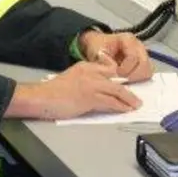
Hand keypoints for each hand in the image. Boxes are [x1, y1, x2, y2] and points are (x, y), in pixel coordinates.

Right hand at [6, 59, 139, 120]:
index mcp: (85, 66)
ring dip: (129, 99)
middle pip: (116, 80)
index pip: (109, 69)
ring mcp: (91, 85)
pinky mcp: (90, 97)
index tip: (127, 86)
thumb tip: (99, 91)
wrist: (41, 98)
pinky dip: (121, 106)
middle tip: (136, 98)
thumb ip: (86, 80)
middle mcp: (90, 72)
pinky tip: (126, 110)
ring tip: (135, 105)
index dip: (120, 78)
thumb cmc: (52, 92)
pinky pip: (111, 102)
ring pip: (117, 91)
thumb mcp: (72, 78)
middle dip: (129, 90)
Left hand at [78, 30, 152, 81]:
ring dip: (137, 79)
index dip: (125, 69)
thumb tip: (114, 75)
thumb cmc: (98, 46)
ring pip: (148, 72)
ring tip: (125, 81)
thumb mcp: (96, 51)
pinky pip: (146, 75)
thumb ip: (104, 62)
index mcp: (128, 40)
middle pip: (145, 65)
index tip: (116, 74)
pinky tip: (127, 81)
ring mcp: (143, 55)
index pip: (133, 58)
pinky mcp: (144, 64)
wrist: (99, 44)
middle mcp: (139, 46)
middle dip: (134, 76)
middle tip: (122, 81)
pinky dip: (138, 80)